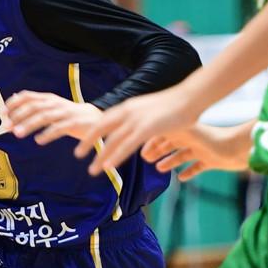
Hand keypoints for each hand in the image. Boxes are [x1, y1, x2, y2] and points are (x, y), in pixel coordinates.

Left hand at [5, 90, 101, 143]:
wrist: (94, 119)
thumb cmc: (68, 114)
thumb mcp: (51, 105)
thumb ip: (34, 102)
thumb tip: (14, 97)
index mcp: (48, 98)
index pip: (28, 96)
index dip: (13, 103)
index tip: (2, 113)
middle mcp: (55, 103)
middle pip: (34, 106)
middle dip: (18, 116)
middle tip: (7, 126)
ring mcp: (64, 113)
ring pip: (44, 117)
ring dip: (29, 125)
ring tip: (17, 134)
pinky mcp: (73, 124)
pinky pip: (59, 128)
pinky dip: (47, 134)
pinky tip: (38, 141)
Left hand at [73, 87, 199, 174]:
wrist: (190, 96)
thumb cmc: (175, 104)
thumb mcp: (151, 111)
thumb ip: (140, 121)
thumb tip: (136, 132)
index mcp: (128, 106)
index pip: (104, 119)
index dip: (92, 130)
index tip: (83, 139)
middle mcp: (128, 112)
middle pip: (101, 128)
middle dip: (88, 141)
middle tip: (77, 154)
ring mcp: (136, 120)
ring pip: (112, 141)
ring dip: (100, 156)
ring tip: (91, 171)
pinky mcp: (147, 129)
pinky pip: (127, 146)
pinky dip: (116, 157)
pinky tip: (108, 166)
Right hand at [142, 122, 251, 180]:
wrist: (240, 148)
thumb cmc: (216, 139)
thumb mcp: (188, 134)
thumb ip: (168, 133)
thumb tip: (147, 128)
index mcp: (187, 131)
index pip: (166, 134)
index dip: (153, 141)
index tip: (142, 149)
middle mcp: (194, 139)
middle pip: (172, 144)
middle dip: (159, 151)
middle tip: (147, 159)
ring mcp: (203, 150)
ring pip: (182, 156)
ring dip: (171, 162)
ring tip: (159, 168)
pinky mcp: (212, 161)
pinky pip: (197, 167)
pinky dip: (189, 172)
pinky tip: (181, 178)